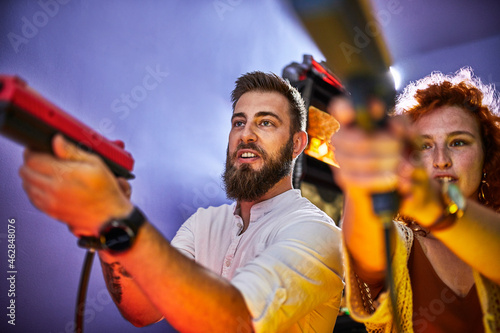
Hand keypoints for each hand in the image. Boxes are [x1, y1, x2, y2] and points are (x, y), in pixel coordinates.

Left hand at [19, 134, 133, 236]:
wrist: (109, 215)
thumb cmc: (105, 190)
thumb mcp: (95, 163)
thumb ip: (72, 151)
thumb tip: (57, 141)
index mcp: (64, 174)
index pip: (32, 159)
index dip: (32, 151)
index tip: (36, 149)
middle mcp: (54, 189)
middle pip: (25, 171)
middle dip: (30, 163)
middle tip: (39, 159)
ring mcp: (51, 202)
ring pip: (26, 185)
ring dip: (30, 176)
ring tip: (42, 172)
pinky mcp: (51, 212)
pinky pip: (32, 198)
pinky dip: (34, 190)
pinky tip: (45, 186)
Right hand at [328, 97, 443, 226]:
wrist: (389, 184)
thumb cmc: (396, 152)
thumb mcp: (405, 135)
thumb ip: (402, 126)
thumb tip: (394, 126)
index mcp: (354, 119)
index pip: (340, 108)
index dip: (350, 108)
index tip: (376, 109)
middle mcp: (341, 136)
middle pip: (362, 140)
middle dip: (388, 146)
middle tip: (400, 149)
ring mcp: (340, 157)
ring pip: (363, 161)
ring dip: (388, 164)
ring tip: (400, 166)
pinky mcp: (342, 177)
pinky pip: (361, 179)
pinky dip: (381, 179)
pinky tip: (392, 178)